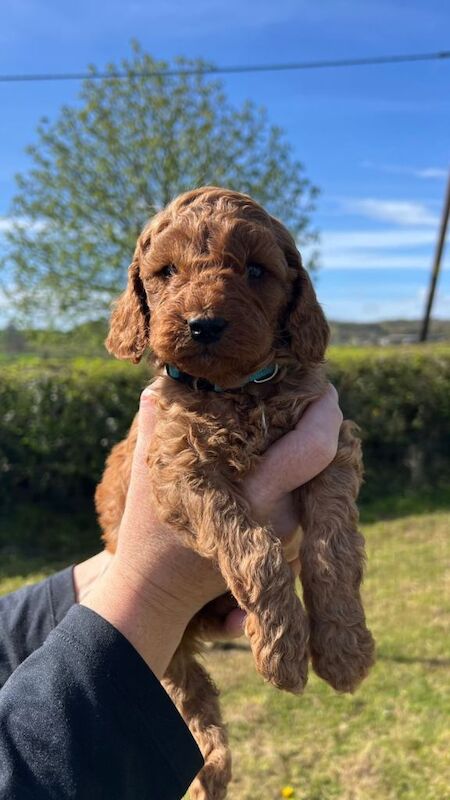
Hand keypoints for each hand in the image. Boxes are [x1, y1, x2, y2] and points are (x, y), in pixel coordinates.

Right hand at [80, 383, 342, 677]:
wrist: (156, 595)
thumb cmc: (148, 534)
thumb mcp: (148, 475)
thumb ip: (156, 426)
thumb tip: (158, 386)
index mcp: (255, 496)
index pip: (313, 450)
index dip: (326, 414)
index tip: (324, 387)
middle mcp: (281, 518)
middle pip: (322, 461)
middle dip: (318, 425)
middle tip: (304, 396)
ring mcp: (287, 536)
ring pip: (314, 481)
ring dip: (306, 449)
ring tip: (286, 421)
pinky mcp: (285, 546)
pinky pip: (302, 499)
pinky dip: (297, 475)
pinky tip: (277, 458)